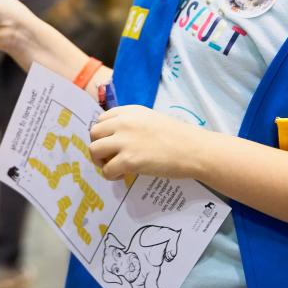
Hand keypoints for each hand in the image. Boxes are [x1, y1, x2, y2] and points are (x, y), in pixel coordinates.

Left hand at [89, 106, 203, 180]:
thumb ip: (132, 124)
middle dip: (98, 146)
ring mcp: (124, 141)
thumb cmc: (179, 136)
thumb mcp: (150, 119)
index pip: (101, 119)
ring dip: (100, 161)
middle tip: (109, 157)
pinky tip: (123, 175)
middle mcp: (123, 123)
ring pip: (94, 150)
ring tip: (114, 166)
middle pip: (94, 133)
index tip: (111, 143)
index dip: (103, 133)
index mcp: (129, 111)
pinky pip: (106, 170)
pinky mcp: (128, 160)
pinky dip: (111, 175)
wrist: (194, 149)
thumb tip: (117, 137)